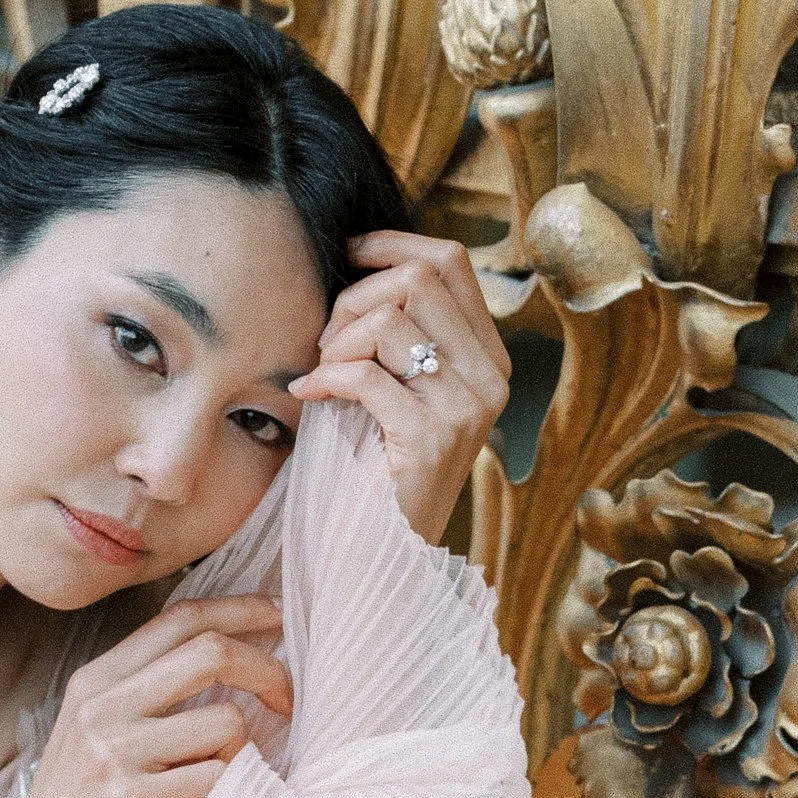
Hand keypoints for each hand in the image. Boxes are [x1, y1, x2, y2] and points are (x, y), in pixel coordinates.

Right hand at [13, 593, 291, 797]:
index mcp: (97, 680)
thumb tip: (231, 648)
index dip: (240, 609)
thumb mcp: (97, 728)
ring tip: (210, 780)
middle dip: (267, 671)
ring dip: (237, 755)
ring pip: (226, 723)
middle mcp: (102, 707)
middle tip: (286, 701)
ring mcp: (116, 752)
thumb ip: (149, 687)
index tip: (281, 616)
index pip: (181, 619)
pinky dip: (222, 795)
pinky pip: (217, 777)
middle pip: (211, 653)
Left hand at [284, 232, 509, 544]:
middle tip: (324, 341)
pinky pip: (366, 376)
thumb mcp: (401, 390)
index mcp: (488, 357)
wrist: (388, 554)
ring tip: (320, 375)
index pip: (450, 261)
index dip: (393, 243)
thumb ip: (401, 335)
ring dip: (337, 341)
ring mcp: (467, 408)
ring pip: (390, 321)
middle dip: (354, 297)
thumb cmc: (379, 470)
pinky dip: (325, 379)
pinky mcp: (431, 439)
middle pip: (419, 278)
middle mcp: (490, 376)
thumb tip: (362, 266)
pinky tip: (308, 396)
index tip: (349, 252)